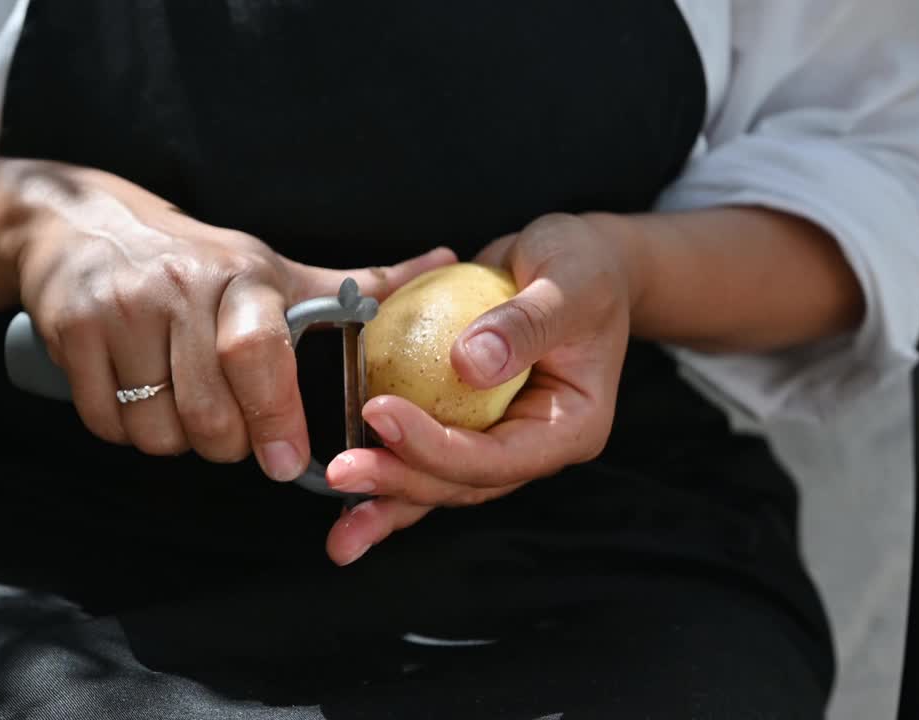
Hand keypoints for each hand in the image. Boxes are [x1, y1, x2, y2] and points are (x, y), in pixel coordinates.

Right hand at [14, 168, 456, 480]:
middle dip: (226, 444)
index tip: (288, 463)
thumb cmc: (196, 258)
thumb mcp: (273, 266)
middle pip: (208, 415)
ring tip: (182, 407)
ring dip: (175, 440)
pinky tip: (137, 399)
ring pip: (156, 430)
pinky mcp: (69, 332)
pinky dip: (125, 429)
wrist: (80, 222)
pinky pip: (105, 421)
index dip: (276, 416)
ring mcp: (118, 310)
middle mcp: (177, 288)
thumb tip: (444, 263)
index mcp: (240, 276)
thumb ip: (355, 283)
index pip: (258, 354)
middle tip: (232, 431)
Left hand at [322, 213, 640, 564]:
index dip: (436, 447)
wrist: (576, 262)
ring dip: (383, 499)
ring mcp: (496, 439)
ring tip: (336, 522)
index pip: (498, 457)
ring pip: (436, 483)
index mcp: (570, 426)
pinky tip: (340, 486)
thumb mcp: (567, 282)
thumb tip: (469, 363)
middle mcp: (531, 445)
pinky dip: (383, 465)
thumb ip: (525, 323)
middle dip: (398, 483)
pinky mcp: (464, 423)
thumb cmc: (582, 265)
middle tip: (339, 473)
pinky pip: (419, 451)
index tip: (380, 412)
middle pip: (460, 483)